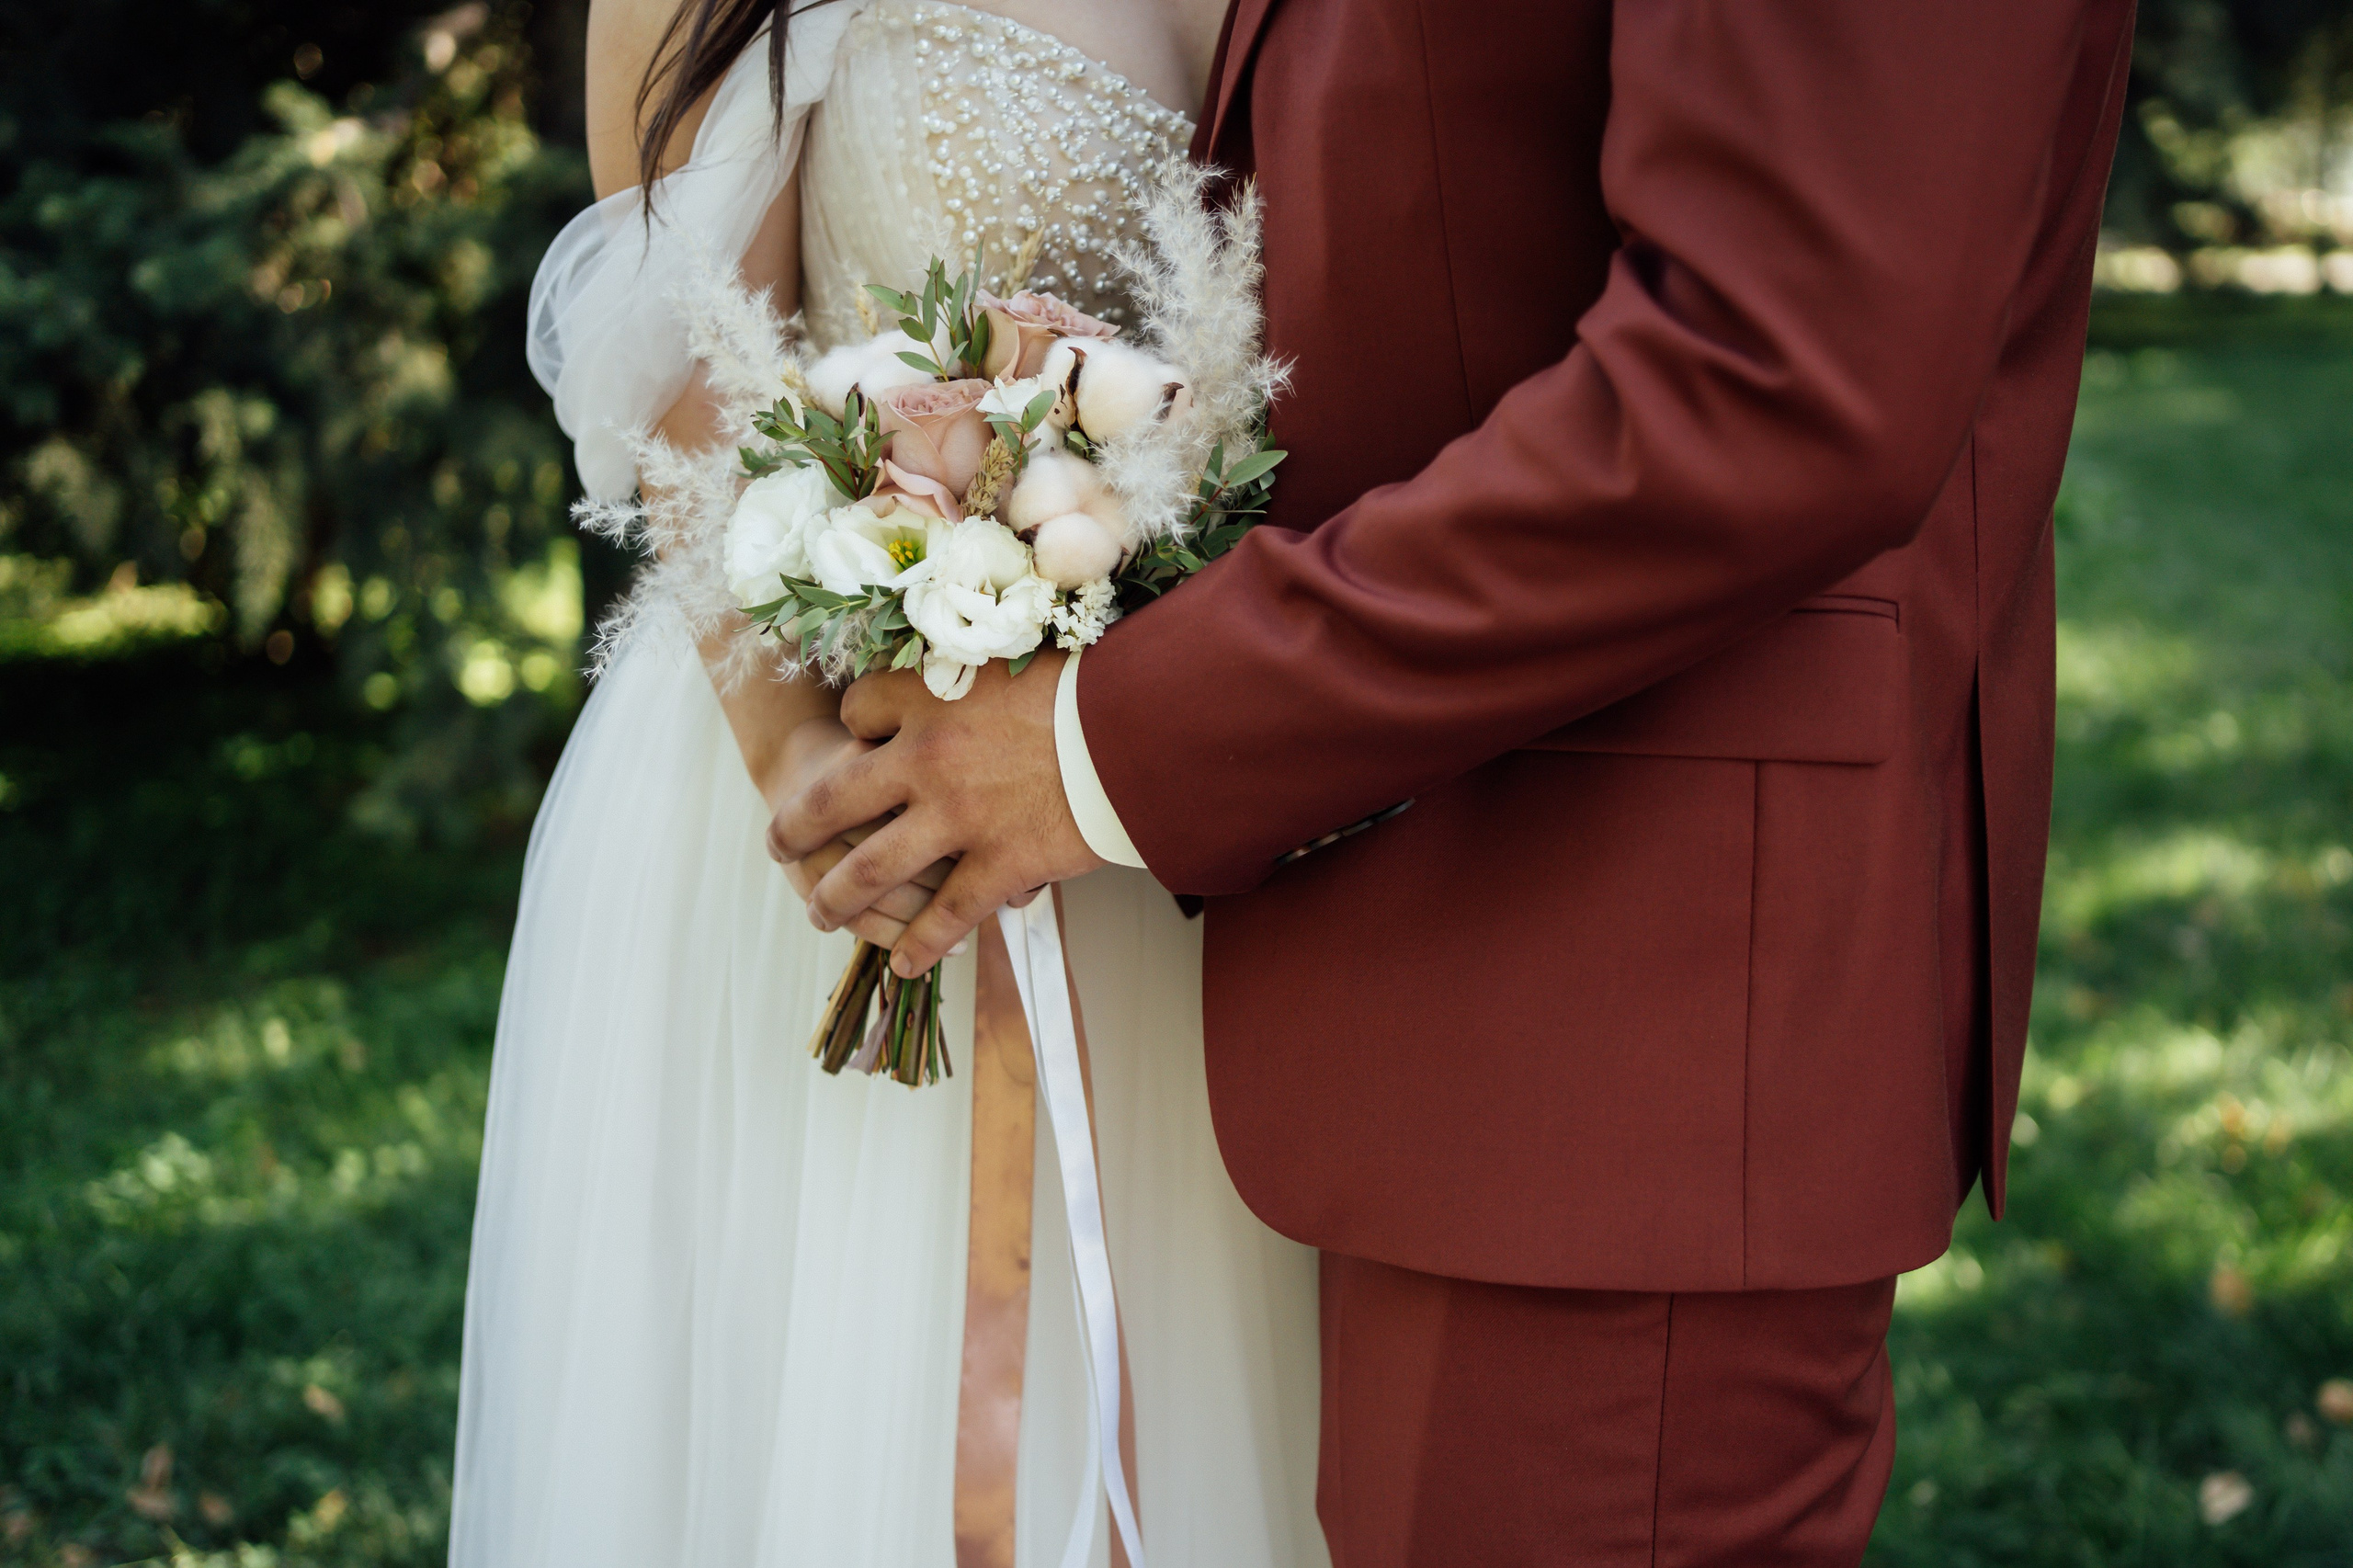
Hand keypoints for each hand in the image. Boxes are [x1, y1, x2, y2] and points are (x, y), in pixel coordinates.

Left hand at [767, 651, 1106, 976]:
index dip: (853, 728)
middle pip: (834, 797)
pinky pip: (945, 915)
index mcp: (932, 696)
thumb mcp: (1021, 654)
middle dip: (796, 827)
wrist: (1145, 728)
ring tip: (818, 914)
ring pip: (872, 868)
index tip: (858, 740)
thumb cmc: (1094, 683)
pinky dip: (919, 943)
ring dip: (836, 896)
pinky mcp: (1000, 864)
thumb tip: (966, 664)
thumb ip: (979, 669)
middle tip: (778, 844)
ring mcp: (959, 818)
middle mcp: (928, 760)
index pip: (858, 711)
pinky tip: (901, 961)